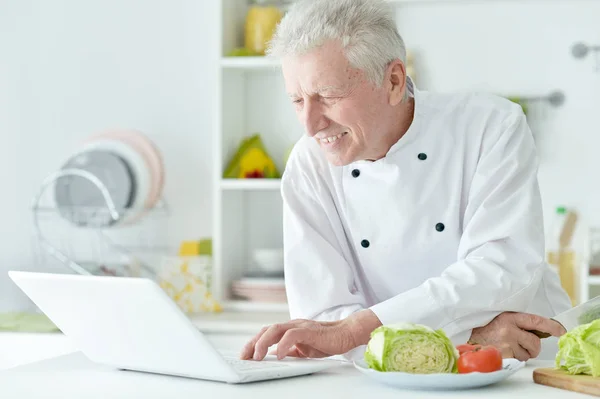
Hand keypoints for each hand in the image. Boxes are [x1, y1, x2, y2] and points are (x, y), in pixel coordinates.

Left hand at [240, 309, 381, 360]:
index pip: (267, 333)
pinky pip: (293, 335)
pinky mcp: (310, 331)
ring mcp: (301, 326)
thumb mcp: (304, 348)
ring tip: (258, 356)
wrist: (346, 333)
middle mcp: (293, 325)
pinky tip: (279, 355)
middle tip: (245, 356)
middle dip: (253, 342)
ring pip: (276, 329)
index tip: (245, 354)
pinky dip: (283, 344)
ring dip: (264, 343)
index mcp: (290, 329)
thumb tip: (277, 357)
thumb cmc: (327, 340)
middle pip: (267, 329)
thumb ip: (291, 350)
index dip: (254, 342)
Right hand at [468, 312, 565, 360]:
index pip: (536, 321)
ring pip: (527, 354)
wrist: (467, 338)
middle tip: (520, 344)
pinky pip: (519, 360)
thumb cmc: (484, 329)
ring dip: (520, 353)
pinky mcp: (504, 355)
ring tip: (506, 347)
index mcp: (509, 316)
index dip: (551, 326)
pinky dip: (513, 358)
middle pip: (535, 342)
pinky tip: (503, 352)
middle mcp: (509, 328)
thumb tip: (539, 331)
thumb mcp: (500, 319)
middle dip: (531, 347)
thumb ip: (517, 322)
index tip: (562, 330)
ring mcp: (507, 342)